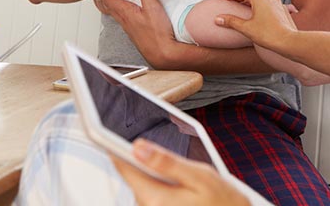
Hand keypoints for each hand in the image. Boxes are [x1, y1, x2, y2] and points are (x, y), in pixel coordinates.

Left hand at [95, 0, 175, 67]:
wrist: (163, 53)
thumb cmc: (158, 33)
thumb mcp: (153, 6)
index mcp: (125, 12)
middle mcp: (124, 20)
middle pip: (106, 6)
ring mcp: (128, 28)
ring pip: (114, 13)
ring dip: (109, 4)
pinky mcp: (135, 33)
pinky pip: (123, 19)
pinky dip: (120, 11)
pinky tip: (127, 11)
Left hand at [112, 139, 249, 205]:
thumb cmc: (221, 203)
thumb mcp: (199, 175)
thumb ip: (167, 162)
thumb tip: (138, 147)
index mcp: (154, 199)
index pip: (125, 167)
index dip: (116, 146)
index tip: (109, 130)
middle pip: (135, 177)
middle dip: (148, 163)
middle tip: (175, 161)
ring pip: (144, 188)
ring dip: (157, 178)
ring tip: (186, 180)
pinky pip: (152, 199)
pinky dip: (162, 190)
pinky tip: (182, 191)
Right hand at [215, 0, 297, 51]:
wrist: (288, 41)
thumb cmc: (270, 34)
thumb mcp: (246, 28)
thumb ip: (231, 21)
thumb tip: (219, 18)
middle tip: (230, 0)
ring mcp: (276, 1)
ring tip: (241, 6)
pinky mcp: (281, 8)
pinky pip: (267, 0)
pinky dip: (258, 3)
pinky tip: (255, 12)